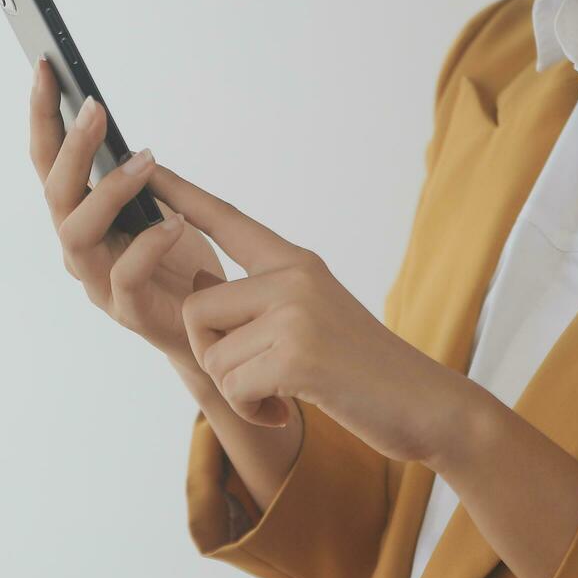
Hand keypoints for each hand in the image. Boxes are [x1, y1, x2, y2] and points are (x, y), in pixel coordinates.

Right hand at [29, 57, 222, 369]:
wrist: (208, 327)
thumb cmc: (179, 261)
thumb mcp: (157, 203)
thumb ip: (135, 175)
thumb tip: (121, 128)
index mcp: (78, 215)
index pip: (48, 160)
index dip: (42, 114)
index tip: (46, 66)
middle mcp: (78, 246)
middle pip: (55, 192)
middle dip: (70, 146)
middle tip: (94, 107)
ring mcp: (97, 281)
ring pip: (76, 233)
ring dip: (107, 191)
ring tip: (145, 162)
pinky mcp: (127, 311)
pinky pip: (126, 276)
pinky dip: (149, 244)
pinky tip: (175, 221)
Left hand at [173, 171, 472, 465]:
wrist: (427, 406)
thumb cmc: (364, 371)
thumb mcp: (310, 320)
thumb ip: (260, 300)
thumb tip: (199, 280)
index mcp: (298, 263)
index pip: (229, 220)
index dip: (184, 195)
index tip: (150, 167)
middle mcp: (294, 278)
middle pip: (198, 309)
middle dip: (212, 356)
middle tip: (254, 379)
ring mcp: (295, 313)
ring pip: (212, 354)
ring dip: (236, 390)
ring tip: (278, 394)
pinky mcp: (296, 355)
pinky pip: (232, 386)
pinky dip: (251, 410)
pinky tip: (283, 410)